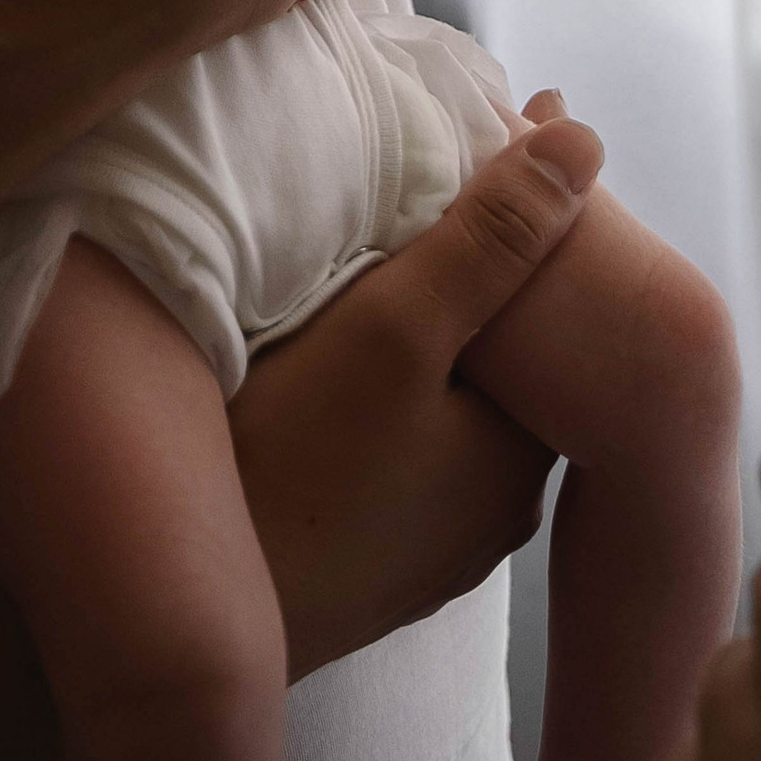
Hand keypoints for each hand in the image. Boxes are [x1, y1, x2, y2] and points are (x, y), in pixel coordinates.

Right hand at [236, 97, 598, 672]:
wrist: (175, 621)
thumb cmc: (287, 468)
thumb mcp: (393, 329)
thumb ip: (490, 237)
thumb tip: (584, 139)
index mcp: (520, 454)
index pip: (555, 320)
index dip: (526, 227)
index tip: (490, 140)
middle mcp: (489, 514)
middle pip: (498, 362)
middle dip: (471, 280)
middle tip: (418, 184)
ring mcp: (421, 549)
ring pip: (439, 408)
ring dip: (417, 340)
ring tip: (359, 257)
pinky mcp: (356, 561)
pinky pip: (388, 450)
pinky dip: (372, 394)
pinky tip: (318, 358)